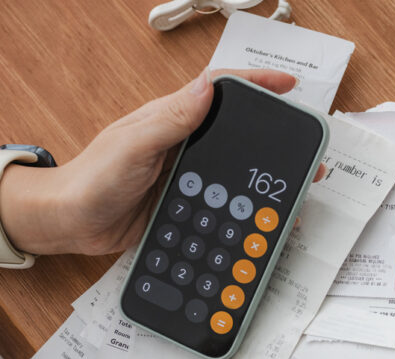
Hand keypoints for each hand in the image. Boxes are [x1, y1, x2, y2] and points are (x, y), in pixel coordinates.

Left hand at [0, 68, 323, 255]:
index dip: (257, 83)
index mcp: (172, 119)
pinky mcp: (186, 200)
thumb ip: (170, 119)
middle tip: (305, 148)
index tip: (289, 84)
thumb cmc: (93, 178)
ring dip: (264, 174)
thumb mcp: (133, 145)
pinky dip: (245, 204)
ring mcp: (187, 172)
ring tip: (293, 187)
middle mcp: (184, 141)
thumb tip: (208, 89)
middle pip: (238, 129)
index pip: (220, 90)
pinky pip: (224, 197)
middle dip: (274, 133)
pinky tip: (259, 218)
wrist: (72, 222)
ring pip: (235, 166)